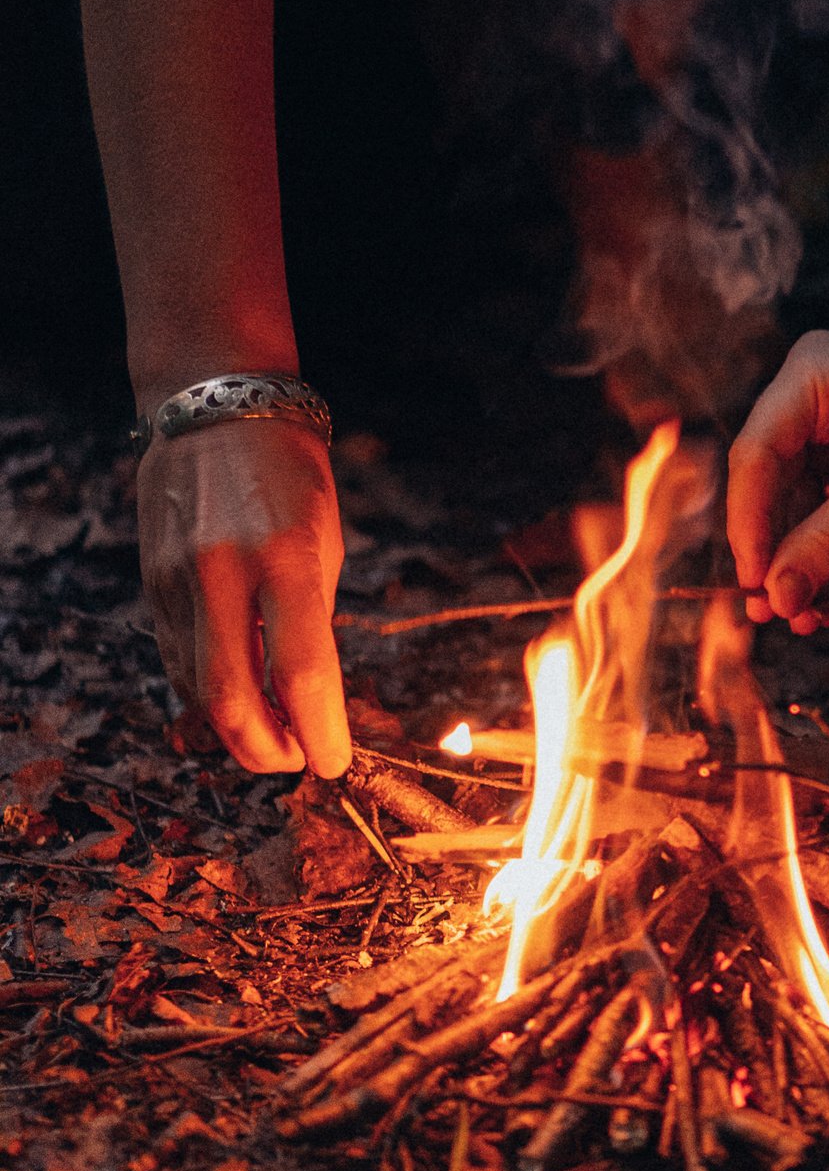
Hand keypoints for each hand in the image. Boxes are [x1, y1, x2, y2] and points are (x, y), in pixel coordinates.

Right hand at [138, 421, 350, 774]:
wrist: (216, 407)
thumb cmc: (291, 473)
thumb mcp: (325, 541)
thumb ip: (312, 619)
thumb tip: (309, 697)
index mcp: (286, 556)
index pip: (303, 673)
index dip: (321, 733)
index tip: (335, 763)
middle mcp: (223, 570)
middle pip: (234, 700)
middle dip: (268, 751)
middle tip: (297, 761)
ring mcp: (178, 578)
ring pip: (199, 689)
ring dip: (238, 729)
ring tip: (274, 735)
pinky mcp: (152, 583)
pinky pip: (178, 660)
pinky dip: (208, 691)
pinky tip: (238, 695)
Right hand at [728, 330, 828, 626]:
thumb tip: (775, 596)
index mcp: (815, 373)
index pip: (758, 452)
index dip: (750, 521)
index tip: (758, 580)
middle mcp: (809, 397)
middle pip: (764, 484)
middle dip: (769, 551)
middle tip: (769, 612)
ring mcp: (822, 435)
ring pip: (783, 511)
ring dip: (790, 567)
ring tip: (798, 619)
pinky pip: (810, 521)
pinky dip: (814, 563)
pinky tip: (818, 606)